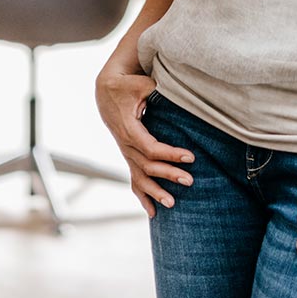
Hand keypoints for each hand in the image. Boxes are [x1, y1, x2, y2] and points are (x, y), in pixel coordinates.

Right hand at [95, 61, 196, 218]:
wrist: (105, 91)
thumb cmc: (126, 86)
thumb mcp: (139, 84)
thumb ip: (154, 89)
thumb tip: (171, 90)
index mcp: (129, 129)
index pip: (150, 148)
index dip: (170, 154)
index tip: (190, 156)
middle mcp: (125, 145)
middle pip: (147, 166)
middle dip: (169, 174)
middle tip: (189, 181)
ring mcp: (126, 153)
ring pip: (139, 177)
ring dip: (155, 191)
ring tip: (172, 204)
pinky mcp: (128, 156)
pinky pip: (133, 180)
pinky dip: (142, 197)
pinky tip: (153, 213)